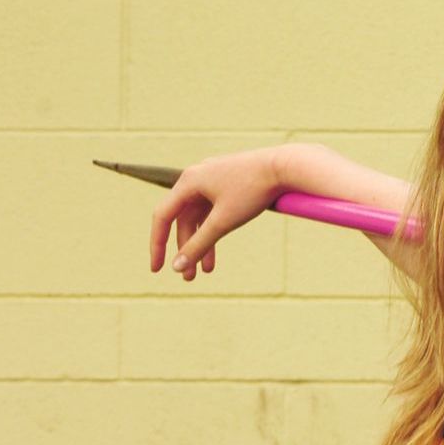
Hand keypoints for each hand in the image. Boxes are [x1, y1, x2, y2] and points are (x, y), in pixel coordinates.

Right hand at [150, 146, 284, 279]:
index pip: (163, 216)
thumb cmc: (253, 191)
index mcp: (189, 181)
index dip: (157, 245)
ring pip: (200, 218)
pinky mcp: (229, 184)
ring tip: (207, 271)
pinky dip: (215, 231)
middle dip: (186, 250)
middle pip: (183, 220)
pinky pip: (214, 211)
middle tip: (189, 278)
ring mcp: (213, 180)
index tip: (157, 269)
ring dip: (202, 243)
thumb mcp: (224, 221)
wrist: (286, 167)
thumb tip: (177, 267)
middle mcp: (196, 178)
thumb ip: (199, 244)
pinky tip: (217, 252)